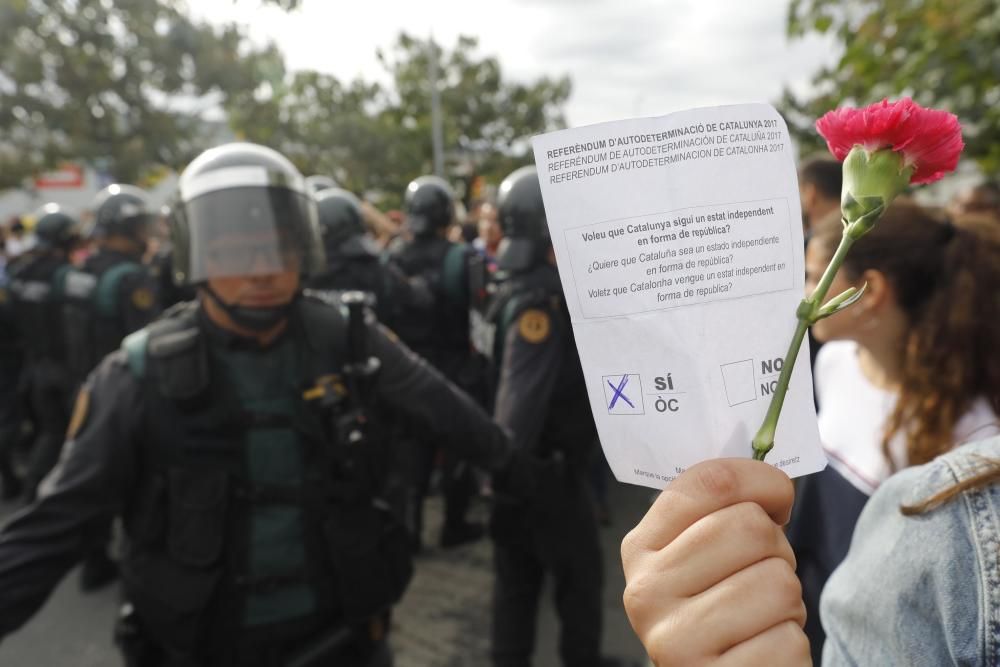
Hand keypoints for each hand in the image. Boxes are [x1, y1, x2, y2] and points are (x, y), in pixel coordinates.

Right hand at [621, 459, 809, 665]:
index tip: (778, 497)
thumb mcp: (701, 558)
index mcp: (641, 548)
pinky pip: (788, 640)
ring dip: (789, 603)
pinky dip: (790, 646)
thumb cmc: (722, 609)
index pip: (709, 482)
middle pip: (750, 527)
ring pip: (778, 583)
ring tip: (760, 619)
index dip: (760, 479)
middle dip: (778, 550)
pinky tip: (761, 652)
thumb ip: (719, 514)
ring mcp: (675, 641)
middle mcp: (646, 592)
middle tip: (763, 574)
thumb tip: (774, 479)